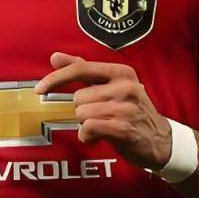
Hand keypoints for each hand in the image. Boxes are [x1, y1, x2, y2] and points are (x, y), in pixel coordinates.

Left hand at [35, 51, 172, 170]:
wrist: (159, 140)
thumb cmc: (130, 111)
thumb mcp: (110, 86)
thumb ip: (82, 70)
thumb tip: (54, 57)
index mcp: (120, 72)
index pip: (80, 68)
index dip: (56, 78)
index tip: (39, 89)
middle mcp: (125, 86)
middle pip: (77, 96)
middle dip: (82, 110)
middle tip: (100, 116)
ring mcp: (126, 107)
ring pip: (81, 113)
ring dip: (86, 125)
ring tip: (103, 127)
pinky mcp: (124, 128)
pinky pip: (88, 128)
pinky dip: (88, 136)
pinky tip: (99, 137)